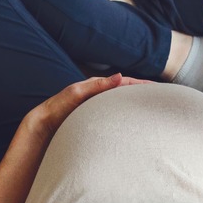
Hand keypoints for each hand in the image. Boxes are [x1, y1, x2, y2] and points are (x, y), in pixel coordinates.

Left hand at [24, 73, 150, 139]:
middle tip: (161, 99)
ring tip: (152, 111)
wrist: (41, 127)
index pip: (124, 83)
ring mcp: (97, 110)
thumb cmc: (56, 109)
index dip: (141, 85)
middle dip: (143, 94)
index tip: (157, 88)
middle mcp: (99, 97)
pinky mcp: (94, 122)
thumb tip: (120, 76)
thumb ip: (97, 84)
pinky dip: (127, 118)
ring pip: (122, 106)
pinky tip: (134, 126)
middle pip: (126, 93)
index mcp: (96, 86)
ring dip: (136, 106)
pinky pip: (116, 118)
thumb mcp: (75, 93)